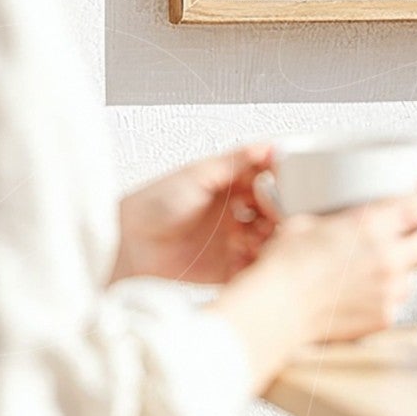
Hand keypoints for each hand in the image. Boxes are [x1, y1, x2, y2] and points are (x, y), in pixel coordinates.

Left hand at [113, 145, 276, 285]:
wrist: (128, 245)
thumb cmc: (154, 204)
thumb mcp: (197, 174)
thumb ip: (235, 161)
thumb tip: (268, 146)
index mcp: (228, 185)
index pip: (266, 180)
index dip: (279, 184)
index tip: (289, 187)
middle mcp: (233, 212)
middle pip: (271, 212)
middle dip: (280, 213)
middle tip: (281, 216)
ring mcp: (231, 241)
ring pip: (267, 239)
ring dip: (273, 239)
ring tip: (268, 239)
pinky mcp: (226, 269)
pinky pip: (253, 268)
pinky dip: (262, 265)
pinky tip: (261, 260)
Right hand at [214, 183, 416, 386]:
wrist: (278, 308)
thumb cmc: (286, 265)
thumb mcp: (307, 220)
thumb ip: (335, 217)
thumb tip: (333, 213)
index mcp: (374, 224)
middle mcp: (389, 257)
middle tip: (404, 234)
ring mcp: (389, 290)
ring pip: (415, 275)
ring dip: (403, 268)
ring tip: (375, 266)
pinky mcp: (383, 317)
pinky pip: (396, 301)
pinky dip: (385, 295)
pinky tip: (363, 291)